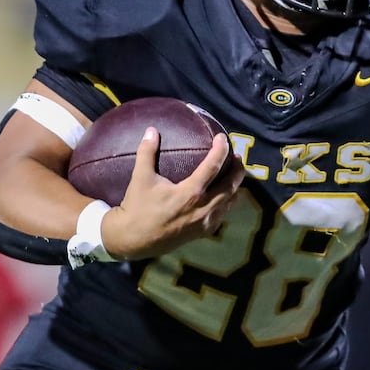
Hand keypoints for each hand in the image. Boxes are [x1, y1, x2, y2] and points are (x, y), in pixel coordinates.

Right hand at [101, 129, 244, 260]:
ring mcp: (204, 223)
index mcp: (190, 193)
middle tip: (237, 157)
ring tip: (234, 175)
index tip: (223, 138)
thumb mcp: (140, 178)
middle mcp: (202, 208)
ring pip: (229, 203)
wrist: (132, 240)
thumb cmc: (137, 207)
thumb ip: (147, 152)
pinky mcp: (201, 233)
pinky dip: (226, 204)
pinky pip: (221, 216)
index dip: (221, 150)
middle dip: (237, 170)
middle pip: (230, 186)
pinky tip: (223, 198)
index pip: (213, 166)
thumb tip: (151, 130)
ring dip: (235, 187)